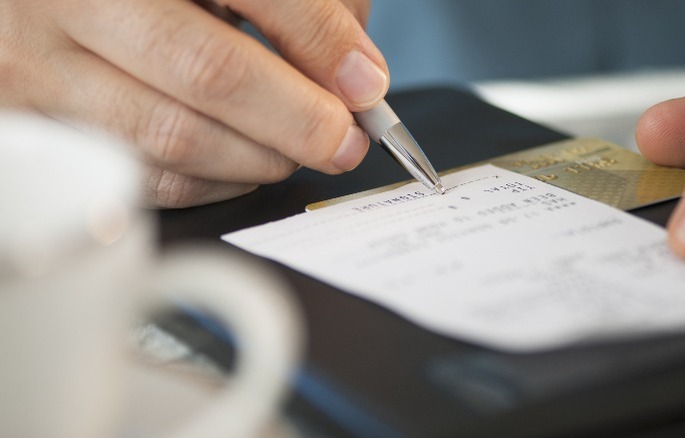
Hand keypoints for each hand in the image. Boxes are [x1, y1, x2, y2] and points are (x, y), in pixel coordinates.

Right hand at [0, 0, 385, 206]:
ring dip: (261, 158)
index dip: (319, 38)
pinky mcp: (38, 123)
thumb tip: (353, 72)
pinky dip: (214, 183)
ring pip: (175, 136)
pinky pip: (143, 176)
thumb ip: (296, 6)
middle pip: (210, 72)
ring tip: (299, 150)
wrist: (52, 2)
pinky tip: (245, 163)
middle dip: (299, 119)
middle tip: (345, 139)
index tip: (364, 82)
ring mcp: (41, 62)